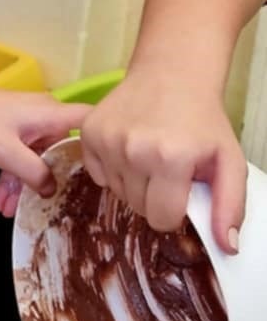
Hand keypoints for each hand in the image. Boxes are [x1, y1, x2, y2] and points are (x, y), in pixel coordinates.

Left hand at [0, 81, 86, 219]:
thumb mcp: (5, 152)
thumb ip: (33, 172)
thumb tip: (52, 189)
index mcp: (51, 114)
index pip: (89, 122)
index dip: (100, 146)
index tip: (98, 175)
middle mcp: (45, 117)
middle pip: (61, 152)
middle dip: (47, 182)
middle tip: (40, 207)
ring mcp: (29, 125)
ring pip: (37, 160)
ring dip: (23, 186)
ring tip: (8, 210)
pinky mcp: (14, 131)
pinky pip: (21, 158)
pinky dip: (11, 177)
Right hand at [80, 62, 245, 252]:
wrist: (172, 73)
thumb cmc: (202, 119)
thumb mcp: (229, 160)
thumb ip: (231, 206)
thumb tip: (227, 246)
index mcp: (171, 159)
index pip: (162, 220)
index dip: (175, 210)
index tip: (182, 189)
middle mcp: (134, 150)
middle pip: (138, 208)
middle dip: (154, 197)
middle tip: (169, 170)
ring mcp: (107, 140)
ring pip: (118, 193)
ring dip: (134, 184)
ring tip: (150, 157)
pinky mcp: (89, 133)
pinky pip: (98, 175)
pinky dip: (113, 169)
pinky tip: (129, 149)